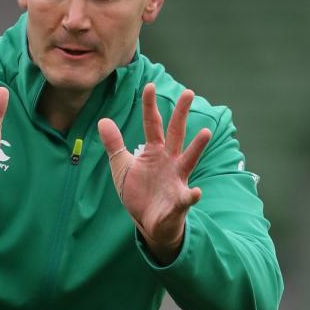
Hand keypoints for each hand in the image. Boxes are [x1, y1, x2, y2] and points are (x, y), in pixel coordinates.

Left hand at [97, 83, 211, 264]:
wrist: (149, 222)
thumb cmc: (139, 192)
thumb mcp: (122, 166)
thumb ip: (115, 144)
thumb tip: (103, 120)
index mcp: (154, 152)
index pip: (152, 125)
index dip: (150, 106)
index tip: (150, 86)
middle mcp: (169, 161)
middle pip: (176, 133)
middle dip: (181, 114)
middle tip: (188, 92)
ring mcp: (177, 180)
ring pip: (189, 159)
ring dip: (197, 147)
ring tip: (205, 133)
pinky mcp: (179, 201)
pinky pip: (186, 198)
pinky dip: (192, 196)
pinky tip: (195, 192)